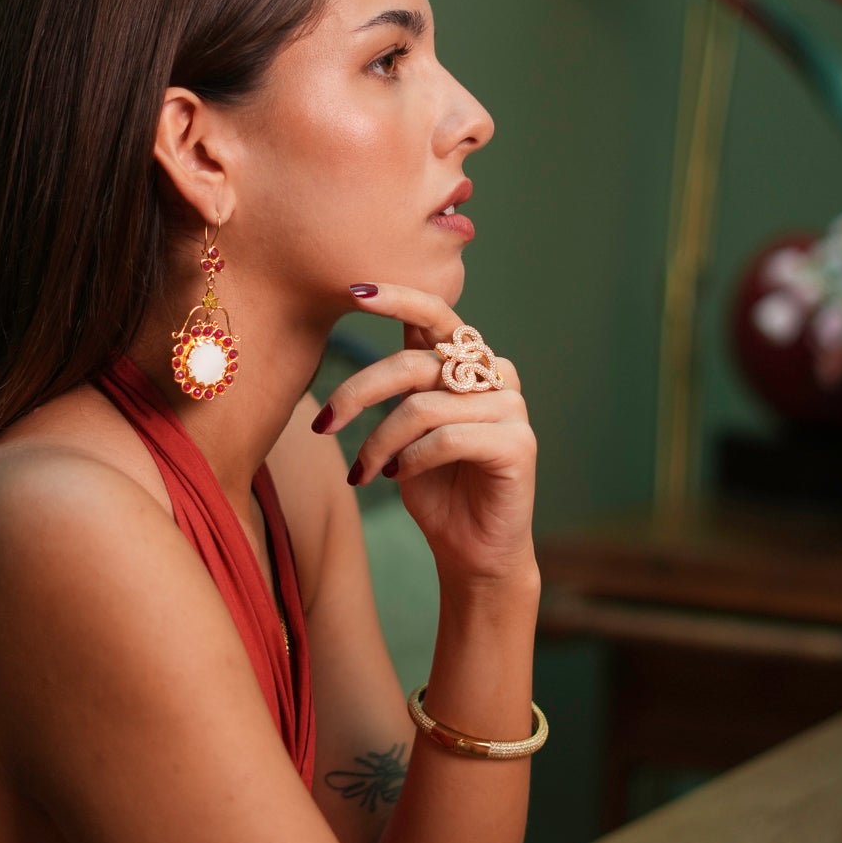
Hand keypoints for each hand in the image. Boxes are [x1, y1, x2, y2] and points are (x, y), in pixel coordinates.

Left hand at [315, 284, 536, 584]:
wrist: (472, 551)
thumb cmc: (435, 489)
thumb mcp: (404, 433)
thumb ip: (398, 389)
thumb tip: (353, 361)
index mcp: (466, 365)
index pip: (435, 315)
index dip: (397, 298)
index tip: (352, 292)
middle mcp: (493, 376)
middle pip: (414, 363)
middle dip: (358, 393)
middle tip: (323, 427)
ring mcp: (511, 407)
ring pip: (423, 406)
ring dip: (379, 442)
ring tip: (364, 471)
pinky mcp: (518, 443)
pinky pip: (446, 437)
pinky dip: (410, 459)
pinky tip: (396, 478)